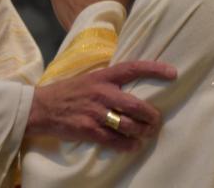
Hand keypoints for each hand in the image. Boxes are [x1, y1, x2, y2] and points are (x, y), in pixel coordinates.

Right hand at [26, 60, 176, 150]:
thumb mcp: (88, 79)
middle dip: (151, 116)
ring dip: (142, 133)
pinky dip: (128, 146)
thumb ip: (108, 81)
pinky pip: (116, 141)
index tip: (172, 73)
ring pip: (130, 126)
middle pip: (137, 105)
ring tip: (145, 134)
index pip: (132, 68)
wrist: (41, 107)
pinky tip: (132, 145)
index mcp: (102, 77)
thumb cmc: (67, 92)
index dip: (154, 69)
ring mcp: (95, 112)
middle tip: (155, 121)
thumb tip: (133, 86)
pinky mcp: (89, 130)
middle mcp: (101, 93)